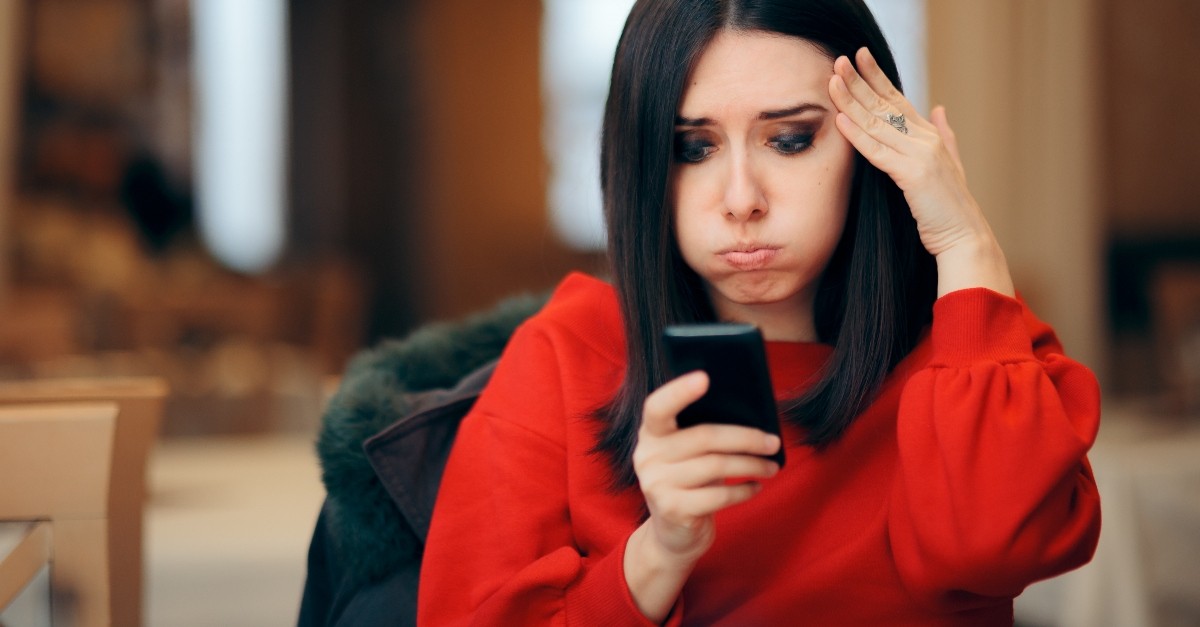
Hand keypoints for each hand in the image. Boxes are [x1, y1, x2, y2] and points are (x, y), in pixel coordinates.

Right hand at [624, 371, 780, 619]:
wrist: (673, 533)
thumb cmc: (690, 481)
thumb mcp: (690, 454)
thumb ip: (704, 433)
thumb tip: (752, 418)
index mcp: (651, 433)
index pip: (657, 406)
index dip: (679, 391)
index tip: (705, 377)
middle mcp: (647, 456)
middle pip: (703, 437)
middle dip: (745, 438)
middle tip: (773, 442)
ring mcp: (656, 484)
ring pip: (716, 466)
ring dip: (751, 465)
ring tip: (771, 466)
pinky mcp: (672, 510)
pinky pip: (718, 496)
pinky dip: (743, 491)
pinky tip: (756, 487)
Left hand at [828, 48, 1013, 296]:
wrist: (964, 236)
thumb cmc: (950, 207)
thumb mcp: (949, 164)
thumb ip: (944, 134)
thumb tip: (939, 108)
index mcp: (930, 135)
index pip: (898, 99)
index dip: (877, 77)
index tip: (858, 58)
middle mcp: (926, 139)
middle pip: (886, 104)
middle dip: (860, 81)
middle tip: (839, 60)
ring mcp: (921, 155)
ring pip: (878, 123)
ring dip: (852, 101)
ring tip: (833, 81)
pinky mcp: (913, 175)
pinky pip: (878, 151)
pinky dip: (858, 135)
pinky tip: (841, 120)